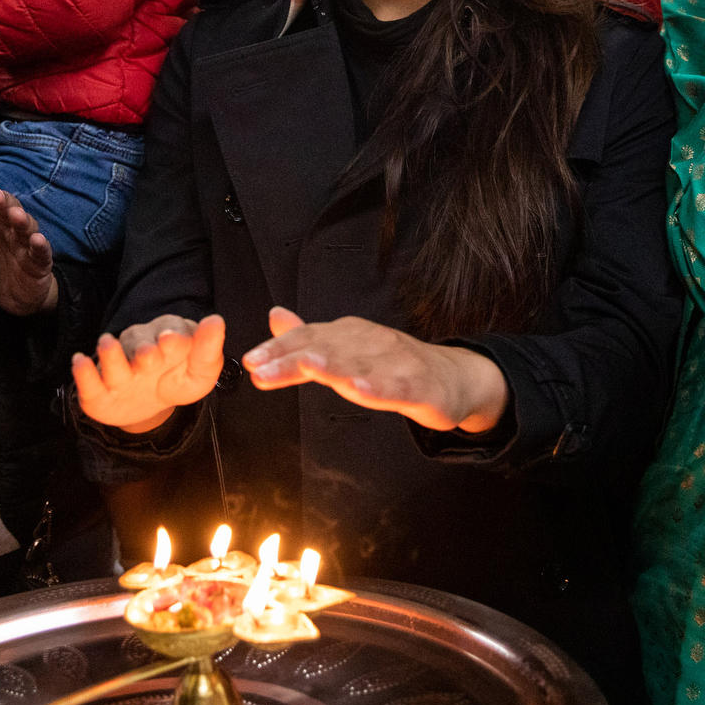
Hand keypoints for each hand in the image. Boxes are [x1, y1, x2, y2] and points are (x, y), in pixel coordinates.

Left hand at [0, 177, 56, 313]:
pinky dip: (40, 245)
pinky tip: (37, 239)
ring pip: (26, 225)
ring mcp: (25, 242)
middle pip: (8, 207)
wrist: (5, 299)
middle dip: (2, 200)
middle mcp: (7, 226)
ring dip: (22, 219)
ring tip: (15, 215)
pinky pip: (41, 251)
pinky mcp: (39, 262)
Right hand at [73, 313, 225, 432]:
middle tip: (148, 355)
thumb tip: (216, 320)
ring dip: (110, 353)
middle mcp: (140, 347)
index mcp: (168, 338)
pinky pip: (88, 380)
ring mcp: (118, 368)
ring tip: (107, 345)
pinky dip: (83, 372)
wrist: (151, 404)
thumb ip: (208, 348)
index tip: (173, 340)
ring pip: (113, 358)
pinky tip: (80, 361)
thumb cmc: (179, 380)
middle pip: (139, 343)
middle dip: (143, 349)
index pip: (172, 332)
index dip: (173, 337)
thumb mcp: (202, 370)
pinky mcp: (99, 390)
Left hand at [241, 308, 509, 433]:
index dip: (278, 349)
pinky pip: (397, 386)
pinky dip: (380, 386)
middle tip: (262, 368)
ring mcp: (396, 362)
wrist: (453, 377)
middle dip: (293, 358)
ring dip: (334, 364)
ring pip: (361, 363)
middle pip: (328, 349)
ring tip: (308, 366)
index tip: (251, 361)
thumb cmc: (394, 365)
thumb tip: (274, 315)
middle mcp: (370, 342)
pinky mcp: (419, 385)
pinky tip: (362, 388)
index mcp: (350, 334)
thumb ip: (309, 337)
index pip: (309, 338)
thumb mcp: (348, 348)